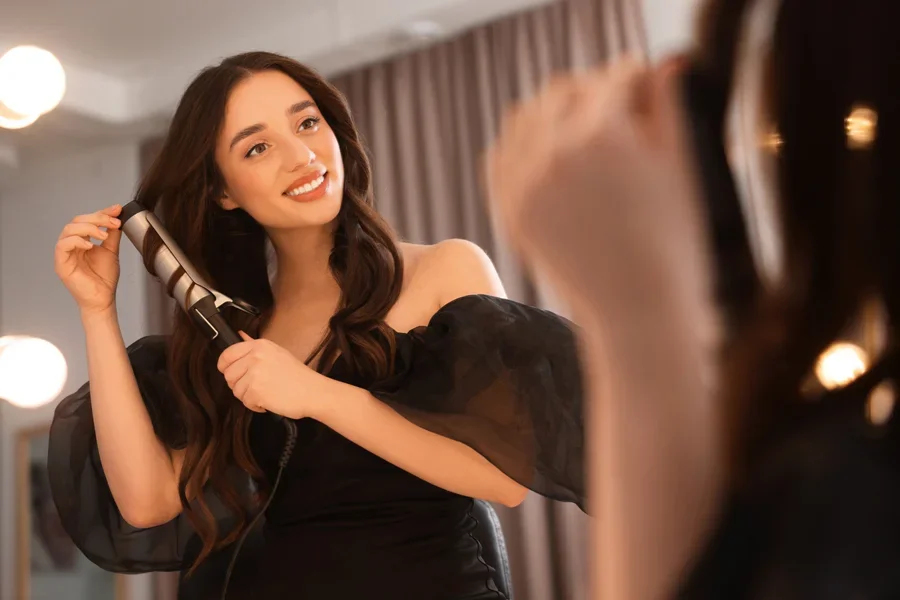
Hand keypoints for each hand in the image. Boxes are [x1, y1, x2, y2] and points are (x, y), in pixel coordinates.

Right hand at [54, 204, 123, 316]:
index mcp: (81, 241)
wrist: (103, 298)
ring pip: (69, 230)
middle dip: (97, 218)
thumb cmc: (103, 279)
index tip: (116, 209)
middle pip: (77, 221)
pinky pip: (63, 245)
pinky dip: (77, 241)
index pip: (87, 220)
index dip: (101, 212)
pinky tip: (90, 245)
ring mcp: (65, 254)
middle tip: (113, 222)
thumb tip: (116, 218)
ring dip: (88, 228)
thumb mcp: (111, 251)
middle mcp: (71, 245)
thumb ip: (112, 235)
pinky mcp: (61, 263)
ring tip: (104, 235)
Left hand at [217, 331, 322, 418]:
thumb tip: (240, 335)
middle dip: (239, 384)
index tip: (229, 371)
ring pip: (236, 390)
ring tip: (265, 393)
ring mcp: (254, 374)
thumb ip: (254, 346)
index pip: (227, 354)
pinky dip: (255, 405)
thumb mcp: (277, 353)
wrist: (313, 392)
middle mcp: (255, 357)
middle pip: (228, 374)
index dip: (224, 366)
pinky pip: (245, 401)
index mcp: (259, 346)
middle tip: (255, 386)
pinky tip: (268, 400)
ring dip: (248, 396)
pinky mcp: (255, 391)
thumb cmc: (298, 376)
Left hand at [485, 57, 711, 313]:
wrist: (638, 309)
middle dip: (590, 92)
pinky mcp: (509, 209)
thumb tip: (660, 65)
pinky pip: (500, 155)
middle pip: (563, 90)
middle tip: (610, 104)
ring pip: (524, 116)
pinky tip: (543, 150)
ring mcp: (525, 181)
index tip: (638, 85)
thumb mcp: (679, 165)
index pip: (612, 79)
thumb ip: (665, 106)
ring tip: (577, 128)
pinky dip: (519, 145)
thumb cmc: (672, 241)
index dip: (631, 78)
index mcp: (603, 133)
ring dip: (550, 113)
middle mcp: (555, 151)